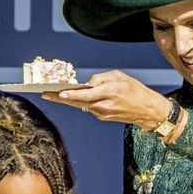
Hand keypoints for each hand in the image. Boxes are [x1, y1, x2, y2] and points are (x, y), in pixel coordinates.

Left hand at [42, 70, 170, 130]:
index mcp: (110, 92)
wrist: (147, 111)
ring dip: (68, 99)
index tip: (59, 92)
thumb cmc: (135, 90)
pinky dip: (80, 101)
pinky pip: (88, 107)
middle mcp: (104, 105)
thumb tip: (87, 83)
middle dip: (60, 97)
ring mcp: (102, 113)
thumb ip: (101, 78)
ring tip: (52, 93)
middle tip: (45, 94)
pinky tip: (72, 97)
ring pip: (81, 105)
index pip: (87, 94)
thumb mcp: (120, 76)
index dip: (72, 93)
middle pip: (78, 101)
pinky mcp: (102, 117)